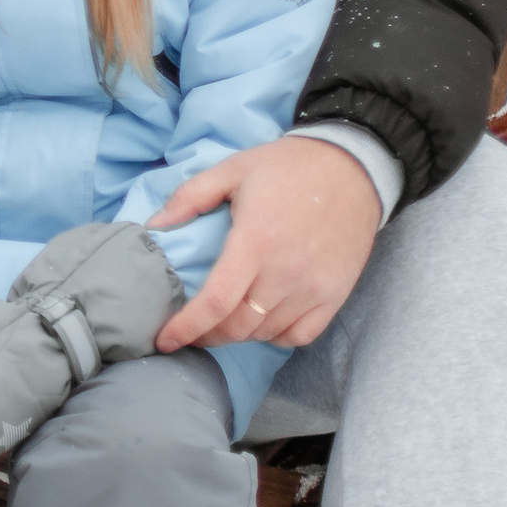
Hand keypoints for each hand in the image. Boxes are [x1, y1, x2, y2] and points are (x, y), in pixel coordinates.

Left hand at [150, 135, 381, 353]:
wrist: (352, 167)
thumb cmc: (287, 167)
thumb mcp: (232, 169)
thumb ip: (189, 197)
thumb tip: (154, 226)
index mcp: (255, 241)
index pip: (216, 302)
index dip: (186, 328)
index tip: (164, 340)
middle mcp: (286, 271)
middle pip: (238, 327)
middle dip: (207, 335)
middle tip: (192, 328)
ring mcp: (314, 287)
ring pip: (266, 334)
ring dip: (238, 335)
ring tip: (223, 321)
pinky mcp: (336, 294)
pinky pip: (300, 335)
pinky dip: (276, 337)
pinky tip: (263, 321)